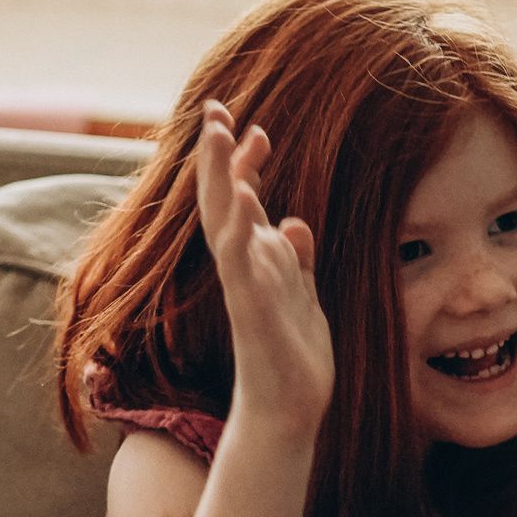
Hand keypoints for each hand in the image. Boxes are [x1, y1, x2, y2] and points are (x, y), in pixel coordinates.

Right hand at [194, 100, 332, 436]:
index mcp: (255, 260)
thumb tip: (294, 222)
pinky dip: (242, 232)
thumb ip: (294, 258)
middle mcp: (243, 267)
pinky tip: (246, 200)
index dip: (243, 163)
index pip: (241, 200)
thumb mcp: (301, 293)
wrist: (289, 407)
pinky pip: (243, 266)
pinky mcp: (253, 311)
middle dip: (218, 156)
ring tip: (221, 138)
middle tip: (216, 109)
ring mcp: (245, 287)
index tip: (251, 125)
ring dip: (222, 180)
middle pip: (222, 200)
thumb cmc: (291, 352)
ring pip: (226, 224)